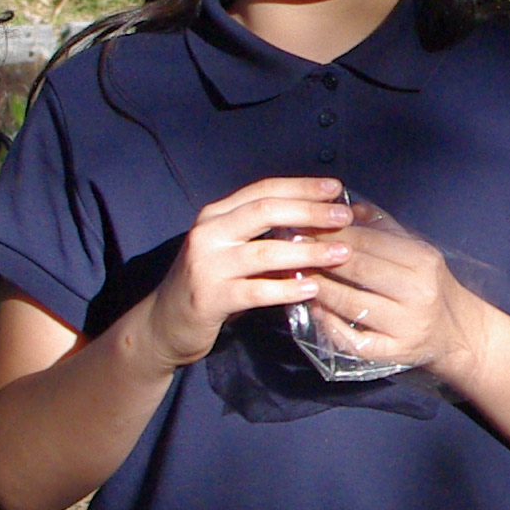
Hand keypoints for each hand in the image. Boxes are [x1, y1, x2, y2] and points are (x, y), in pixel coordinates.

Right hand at [122, 176, 349, 371]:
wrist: (165, 323)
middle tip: (345, 217)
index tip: (336, 188)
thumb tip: (322, 219)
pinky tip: (313, 288)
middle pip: (265, 211)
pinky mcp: (209, 297)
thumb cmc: (211, 282)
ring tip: (342, 253)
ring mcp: (206, 264)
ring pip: (265, 251)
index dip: (301, 187)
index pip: (263, 190)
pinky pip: (256, 290)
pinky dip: (287, 289)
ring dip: (308, 252)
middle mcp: (208, 232)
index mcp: (216, 214)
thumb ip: (265, 233)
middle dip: (309, 211)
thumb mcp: (232, 249)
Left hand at [312, 203, 490, 382]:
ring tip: (294, 275)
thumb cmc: (430, 287)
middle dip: (321, 257)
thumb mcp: (417, 251)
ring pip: (351, 304)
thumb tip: (348, 207)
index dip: (333, 232)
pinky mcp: (392, 353)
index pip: (370, 242)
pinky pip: (352, 339)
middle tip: (291, 247)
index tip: (305, 224)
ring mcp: (405, 326)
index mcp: (423, 261)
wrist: (457, 334)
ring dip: (318, 288)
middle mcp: (417, 293)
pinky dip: (328, 323)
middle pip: (359, 270)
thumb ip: (384, 228)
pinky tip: (313, 309)